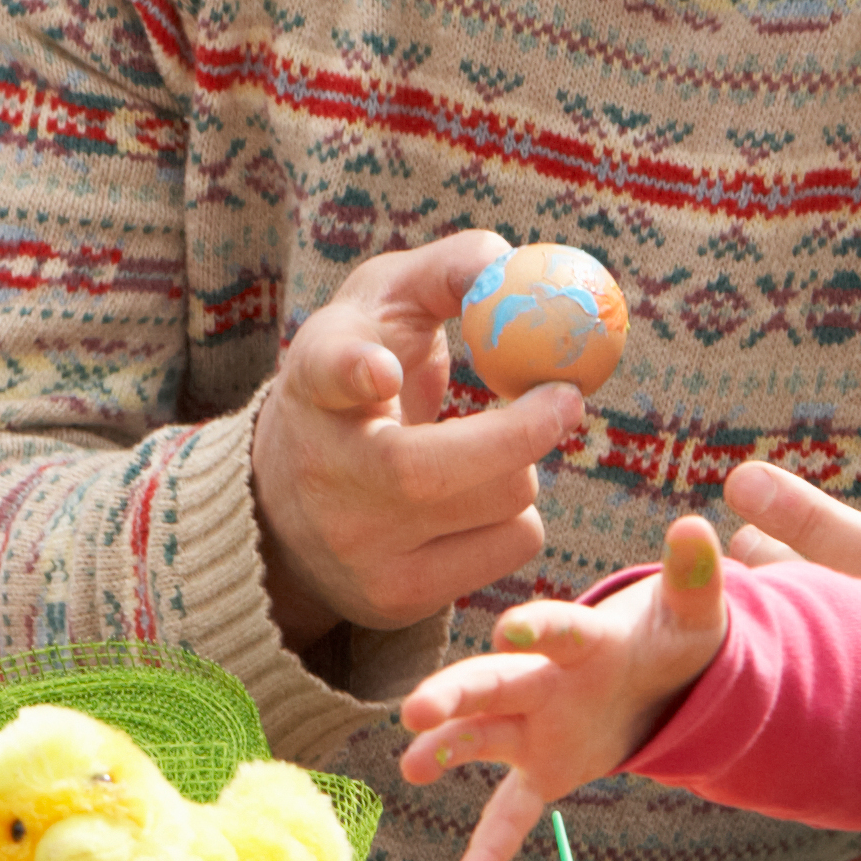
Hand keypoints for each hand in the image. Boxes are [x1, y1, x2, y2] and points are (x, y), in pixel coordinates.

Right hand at [254, 235, 591, 638]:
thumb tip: (511, 263)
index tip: (381, 372)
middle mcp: (323, 473)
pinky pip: (512, 549)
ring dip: (524, 467)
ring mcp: (356, 547)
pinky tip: (478, 504)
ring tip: (490, 454)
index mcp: (315, 385)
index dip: (352, 373)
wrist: (293, 504)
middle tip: (567, 397)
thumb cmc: (363, 379)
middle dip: (521, 431)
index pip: (325, 375)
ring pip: (498, 503)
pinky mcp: (395, 597)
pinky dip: (519, 516)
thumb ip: (449, 271)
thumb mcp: (388, 309)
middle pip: (431, 469)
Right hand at [396, 513, 732, 860]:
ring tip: (412, 766)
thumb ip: (694, 576)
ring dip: (446, 750)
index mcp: (583, 642)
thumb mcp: (693, 614)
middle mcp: (544, 682)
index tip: (511, 626)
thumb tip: (696, 525)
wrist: (659, 680)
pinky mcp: (543, 771)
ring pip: (481, 738)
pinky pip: (510, 813)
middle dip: (454, 694)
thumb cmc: (669, 640)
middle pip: (492, 683)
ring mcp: (535, 729)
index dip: (539, 627)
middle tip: (414, 709)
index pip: (556, 633)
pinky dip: (489, 849)